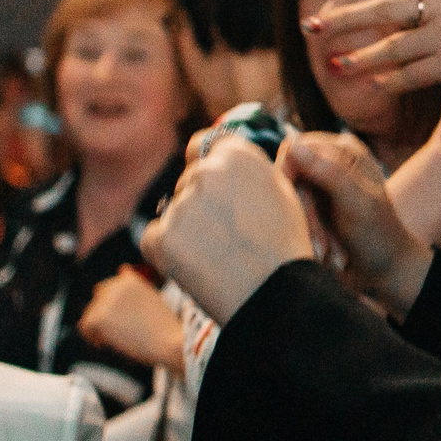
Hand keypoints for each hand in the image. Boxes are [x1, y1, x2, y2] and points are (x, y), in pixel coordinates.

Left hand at [74, 267, 187, 370]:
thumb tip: (122, 273)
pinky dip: (92, 337)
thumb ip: (135, 290)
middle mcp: (116, 284)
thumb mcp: (153, 299)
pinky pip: (84, 326)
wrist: (170, 341)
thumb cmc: (166, 327)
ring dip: (100, 326)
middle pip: (98, 297)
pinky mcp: (98, 317)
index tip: (124, 320)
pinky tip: (106, 344)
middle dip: (105, 313)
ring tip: (115, 339)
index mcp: (129, 278)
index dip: (114, 304)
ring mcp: (106, 300)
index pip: (110, 285)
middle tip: (117, 332)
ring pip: (90, 312)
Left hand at [141, 134, 314, 323]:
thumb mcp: (280, 192)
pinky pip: (155, 239)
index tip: (213, 189)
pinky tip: (199, 269)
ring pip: (174, 212)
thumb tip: (222, 159)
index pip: (203, 146)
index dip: (207, 167)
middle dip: (199, 203)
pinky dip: (168, 254)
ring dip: (186, 230)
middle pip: (188, 182)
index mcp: (236, 154)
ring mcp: (179, 205)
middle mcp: (204, 172)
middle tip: (226, 236)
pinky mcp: (160, 237)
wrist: (275, 295)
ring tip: (218, 257)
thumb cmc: (284, 247)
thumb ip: (248, 169)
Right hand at [283, 131, 434, 316]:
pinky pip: (292, 215)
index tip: (299, 210)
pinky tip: (325, 252)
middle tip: (323, 244)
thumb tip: (292, 142)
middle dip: (304, 212)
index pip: (294, 149)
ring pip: (288, 199)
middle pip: (287, 176)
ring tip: (328, 253)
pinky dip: (307, 235)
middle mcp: (331, 162)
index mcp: (344, 150)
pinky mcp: (313, 207)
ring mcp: (320, 185)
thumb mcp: (355, 202)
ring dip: (307, 229)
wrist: (385, 270)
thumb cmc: (377, 235)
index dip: (290, 178)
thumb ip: (327, 171)